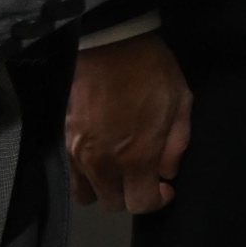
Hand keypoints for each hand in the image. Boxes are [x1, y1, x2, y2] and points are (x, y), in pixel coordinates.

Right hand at [66, 33, 191, 212]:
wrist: (109, 42)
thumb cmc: (151, 70)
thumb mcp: (181, 103)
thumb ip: (176, 146)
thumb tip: (167, 173)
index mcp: (136, 157)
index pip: (140, 204)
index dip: (157, 200)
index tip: (164, 185)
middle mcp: (103, 163)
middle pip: (112, 204)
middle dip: (131, 195)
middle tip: (143, 174)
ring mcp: (78, 153)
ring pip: (88, 194)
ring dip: (106, 188)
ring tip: (120, 168)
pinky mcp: (64, 140)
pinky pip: (73, 175)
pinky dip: (87, 175)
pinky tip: (102, 156)